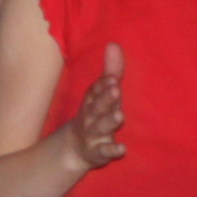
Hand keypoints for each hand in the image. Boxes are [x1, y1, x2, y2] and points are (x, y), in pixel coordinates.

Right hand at [63, 42, 126, 172]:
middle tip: (115, 88)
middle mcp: (90, 116)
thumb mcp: (100, 94)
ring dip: (108, 121)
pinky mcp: (98, 152)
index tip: (112, 77)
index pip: (95, 91)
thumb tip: (114, 43)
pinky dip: (111, 151)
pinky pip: (104, 152)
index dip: (103, 85)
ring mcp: (93, 134)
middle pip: (97, 106)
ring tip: (119, 115)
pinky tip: (122, 149)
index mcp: (91, 101)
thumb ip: (110, 71)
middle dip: (105, 98)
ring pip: (100, 127)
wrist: (73, 148)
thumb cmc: (94, 114)